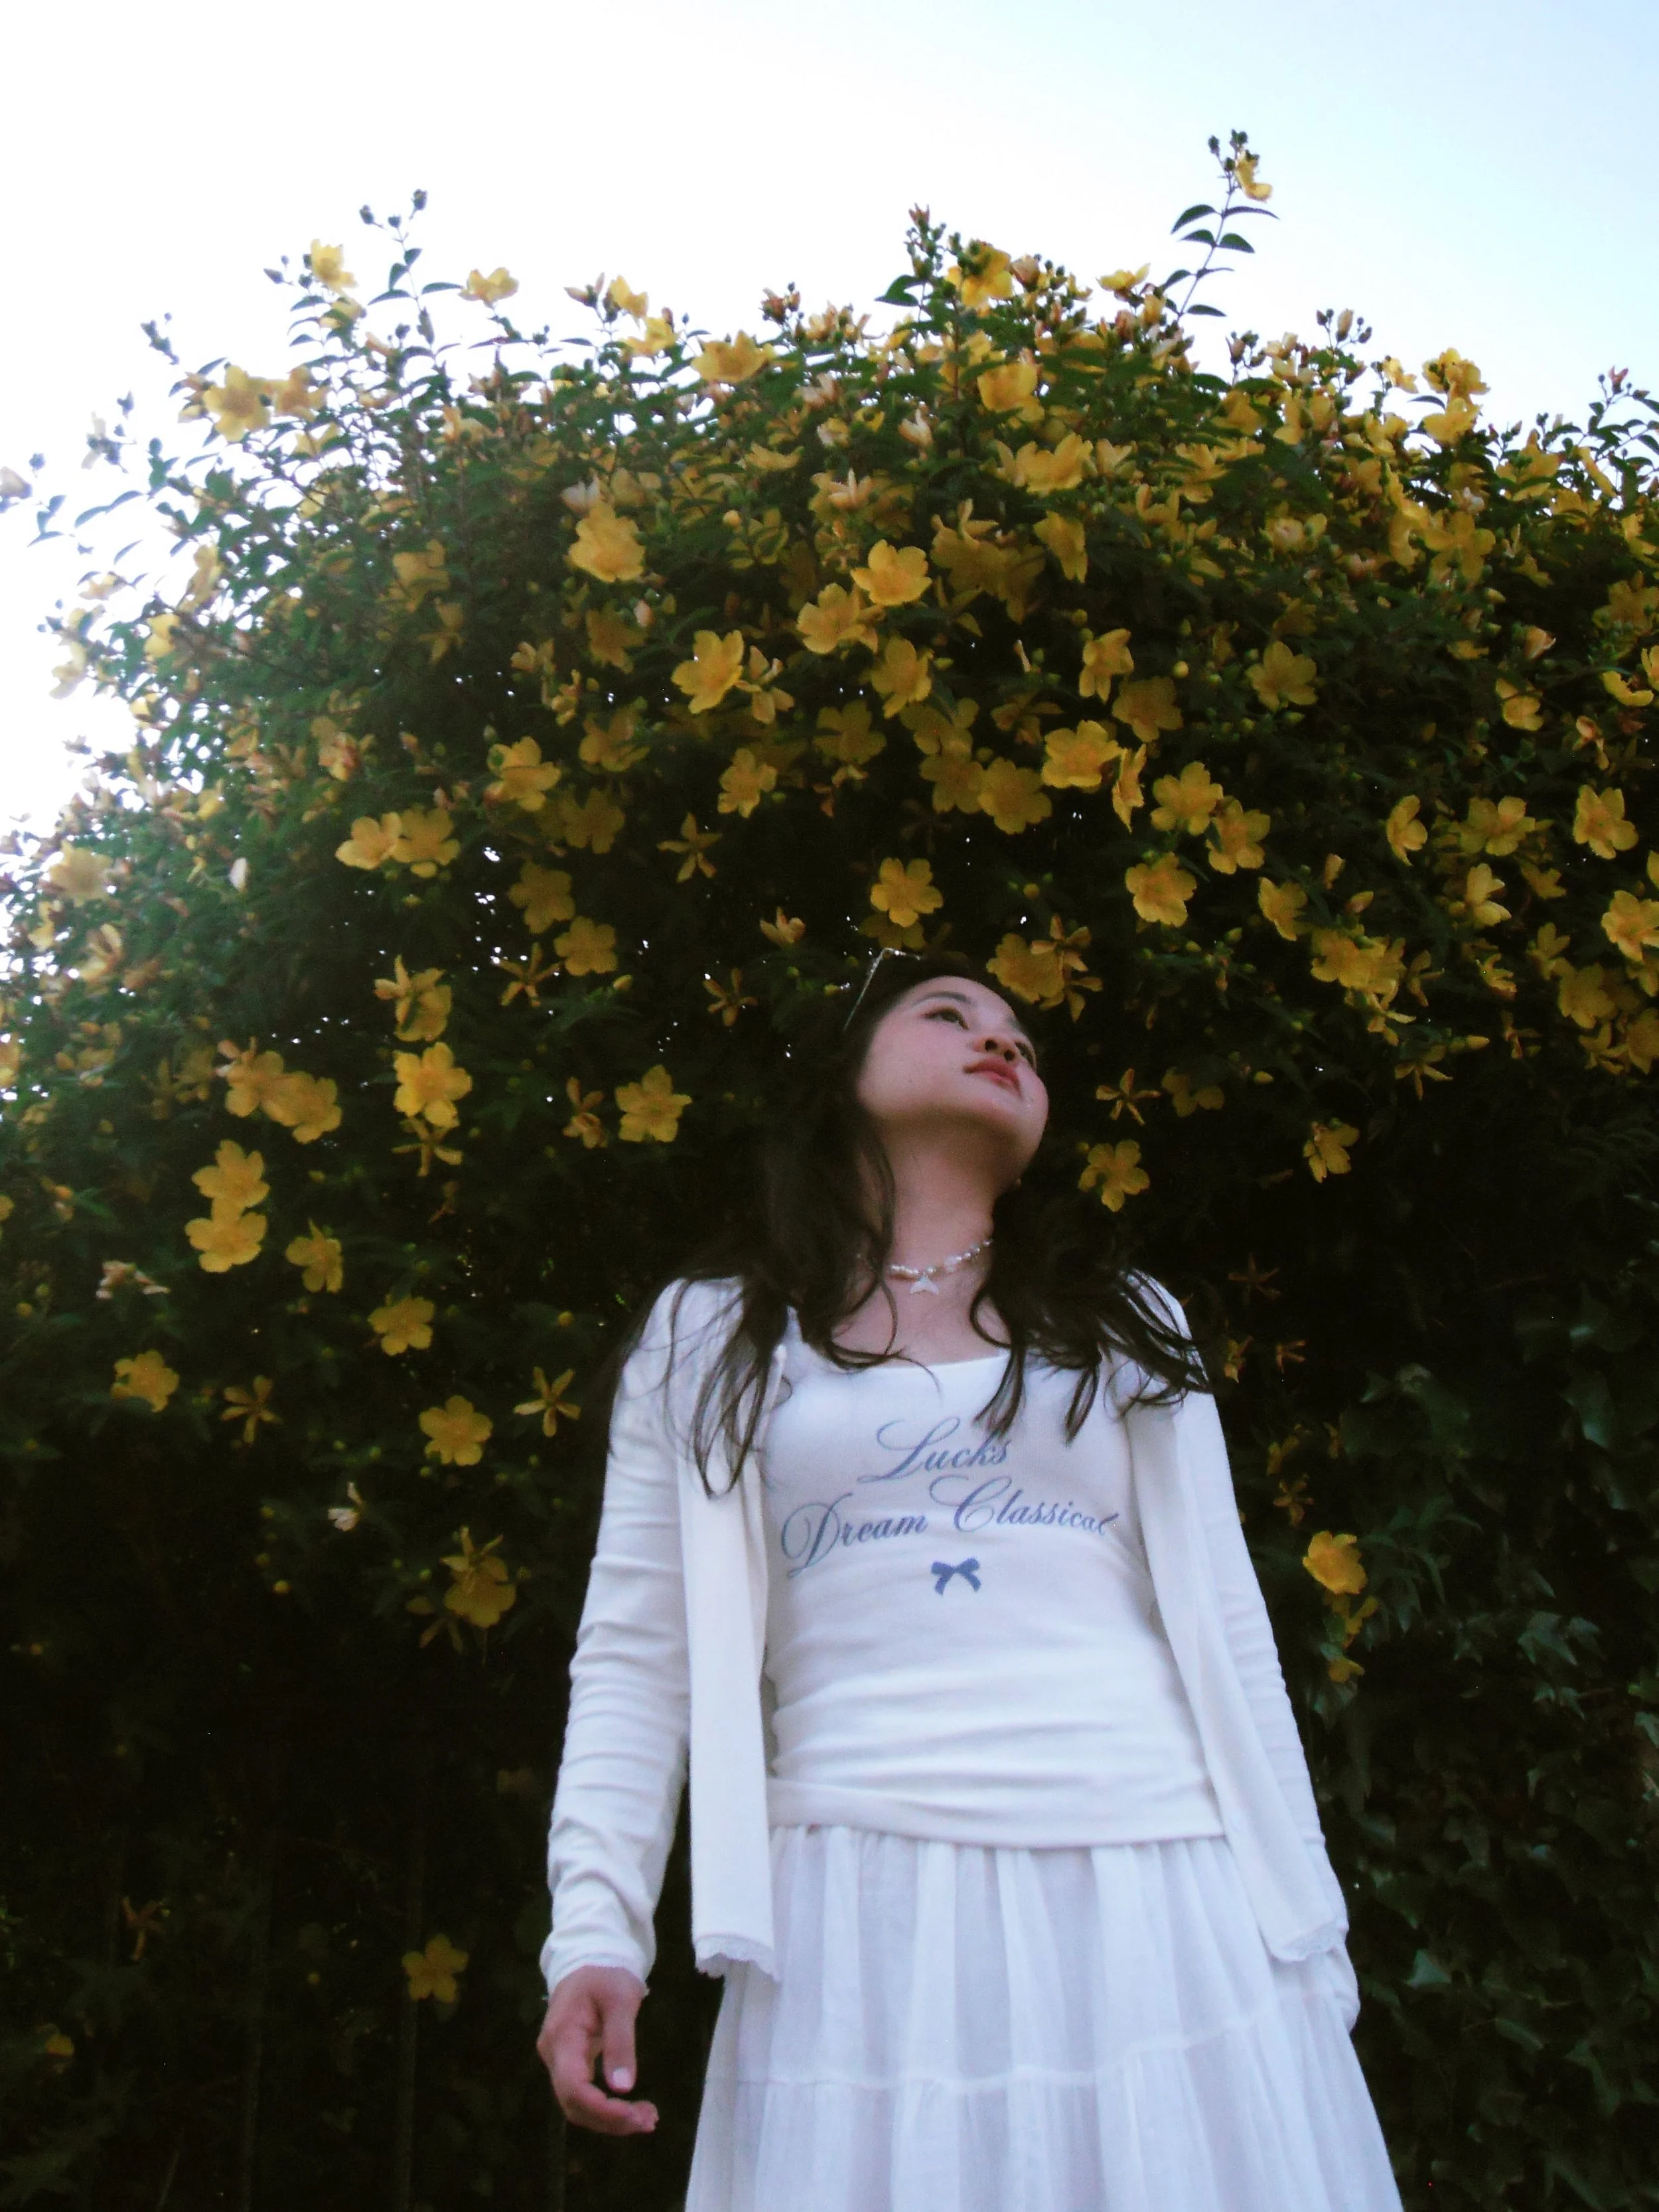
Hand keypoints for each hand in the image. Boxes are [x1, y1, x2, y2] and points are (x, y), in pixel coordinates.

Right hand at [538, 1965, 657, 2135]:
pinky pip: (582, 2093)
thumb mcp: (621, 1999)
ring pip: (577, 2104)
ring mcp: (558, 2059)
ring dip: (609, 2118)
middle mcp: (554, 2054)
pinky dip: (605, 2107)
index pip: (573, 2088)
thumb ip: (621, 2041)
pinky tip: (630, 2109)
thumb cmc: (606, 1974)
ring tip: (646, 2118)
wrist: (589, 1958)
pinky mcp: (568, 2062)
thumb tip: (623, 2088)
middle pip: (574, 2103)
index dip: (602, 2110)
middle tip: (649, 2120)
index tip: (634, 2116)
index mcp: (563, 2036)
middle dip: (610, 2119)